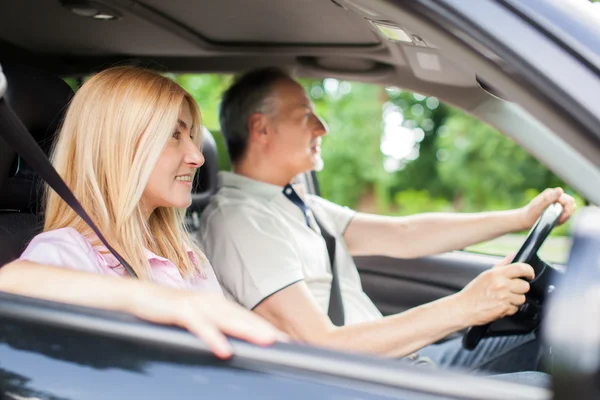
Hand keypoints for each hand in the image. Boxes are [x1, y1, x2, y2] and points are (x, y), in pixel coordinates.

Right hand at [131, 285, 286, 358]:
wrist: (139, 296)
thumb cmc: (168, 310)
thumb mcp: (195, 318)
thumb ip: (213, 326)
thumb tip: (230, 342)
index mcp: (216, 304)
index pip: (246, 318)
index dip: (265, 328)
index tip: (285, 340)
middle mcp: (211, 302)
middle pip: (243, 318)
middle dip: (264, 330)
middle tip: (284, 342)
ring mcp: (198, 305)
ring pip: (227, 320)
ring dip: (247, 331)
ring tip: (266, 342)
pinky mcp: (182, 310)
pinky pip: (200, 326)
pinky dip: (213, 338)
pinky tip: (224, 350)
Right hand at [456, 256, 534, 326]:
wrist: (464, 308)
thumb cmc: (473, 292)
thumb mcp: (485, 275)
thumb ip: (501, 265)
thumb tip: (512, 255)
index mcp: (496, 274)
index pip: (521, 268)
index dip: (529, 271)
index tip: (529, 275)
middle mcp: (501, 284)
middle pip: (525, 286)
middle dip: (520, 288)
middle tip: (511, 290)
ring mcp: (504, 297)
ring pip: (522, 298)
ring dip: (515, 299)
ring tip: (503, 299)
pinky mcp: (504, 309)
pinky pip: (516, 308)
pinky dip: (510, 308)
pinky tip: (500, 305)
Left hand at [519, 187, 575, 228]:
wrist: (524, 220)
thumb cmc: (530, 214)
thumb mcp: (539, 207)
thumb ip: (550, 198)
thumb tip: (560, 190)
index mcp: (551, 193)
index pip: (569, 201)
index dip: (567, 211)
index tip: (559, 218)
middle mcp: (555, 196)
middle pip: (571, 204)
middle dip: (567, 214)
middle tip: (558, 220)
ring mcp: (556, 202)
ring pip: (569, 209)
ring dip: (565, 216)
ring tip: (556, 221)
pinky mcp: (556, 208)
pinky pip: (565, 212)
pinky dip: (563, 218)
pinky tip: (555, 221)